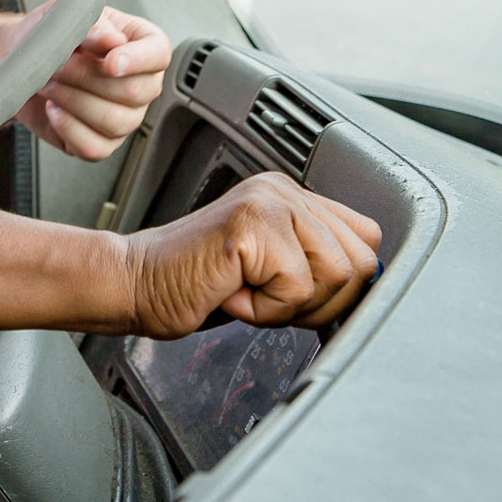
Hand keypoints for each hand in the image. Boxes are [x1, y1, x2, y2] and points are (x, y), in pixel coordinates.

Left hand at [8, 4, 170, 160]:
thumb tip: (113, 40)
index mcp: (143, 46)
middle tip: (60, 64)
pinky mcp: (102, 142)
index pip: (158, 54)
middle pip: (135, 92)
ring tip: (51, 83)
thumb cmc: (54, 35)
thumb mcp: (69, 18)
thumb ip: (93, 27)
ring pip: (115, 121)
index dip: (137, 60)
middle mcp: (142, 84)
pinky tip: (53, 108)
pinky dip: (68, 127)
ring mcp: (125, 117)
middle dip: (88, 77)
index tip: (109, 61)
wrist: (25, 59)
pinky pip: (94, 147)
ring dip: (74, 101)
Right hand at [119, 172, 382, 337]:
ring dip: (291, 306)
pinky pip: (296, 288)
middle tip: (269, 299)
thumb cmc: (195, 286)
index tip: (300, 299)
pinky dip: (264, 310)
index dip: (343, 285)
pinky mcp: (252, 225)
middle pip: (360, 261)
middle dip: (321, 302)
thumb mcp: (270, 273)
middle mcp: (284, 191)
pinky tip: (230, 293)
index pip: (366, 239)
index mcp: (292, 197)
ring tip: (248, 293)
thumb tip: (367, 285)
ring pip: (334, 275)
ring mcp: (270, 203)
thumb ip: (314, 265)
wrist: (135, 284)